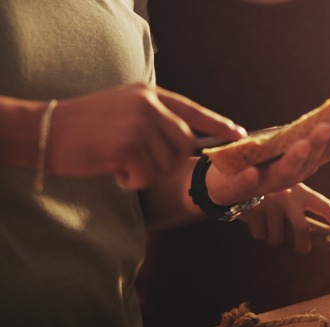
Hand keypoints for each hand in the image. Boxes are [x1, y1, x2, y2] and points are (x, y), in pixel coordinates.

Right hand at [48, 83, 244, 188]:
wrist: (43, 130)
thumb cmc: (84, 126)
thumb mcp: (124, 108)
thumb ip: (154, 118)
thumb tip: (188, 140)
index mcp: (148, 94)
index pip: (192, 110)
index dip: (218, 124)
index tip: (239, 135)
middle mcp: (148, 105)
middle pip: (184, 144)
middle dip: (168, 162)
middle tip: (138, 162)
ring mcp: (139, 123)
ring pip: (167, 164)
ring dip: (147, 173)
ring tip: (121, 162)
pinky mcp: (128, 145)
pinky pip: (147, 176)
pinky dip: (132, 181)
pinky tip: (113, 170)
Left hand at [205, 119, 329, 205]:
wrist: (220, 185)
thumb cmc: (255, 161)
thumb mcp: (279, 147)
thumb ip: (299, 136)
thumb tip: (328, 115)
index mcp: (300, 166)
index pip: (325, 151)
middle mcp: (288, 177)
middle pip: (308, 162)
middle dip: (318, 143)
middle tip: (327, 126)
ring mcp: (264, 184)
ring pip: (283, 173)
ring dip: (293, 158)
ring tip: (302, 143)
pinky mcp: (239, 188)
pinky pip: (245, 184)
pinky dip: (248, 179)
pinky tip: (251, 172)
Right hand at [238, 183, 329, 253]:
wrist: (238, 177)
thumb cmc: (271, 192)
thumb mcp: (290, 192)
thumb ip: (303, 209)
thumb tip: (314, 238)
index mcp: (302, 191)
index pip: (326, 207)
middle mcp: (289, 195)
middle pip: (303, 231)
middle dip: (303, 246)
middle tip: (302, 249)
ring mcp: (271, 202)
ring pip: (277, 237)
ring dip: (273, 238)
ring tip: (269, 223)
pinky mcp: (254, 209)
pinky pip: (260, 235)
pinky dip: (258, 233)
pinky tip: (256, 219)